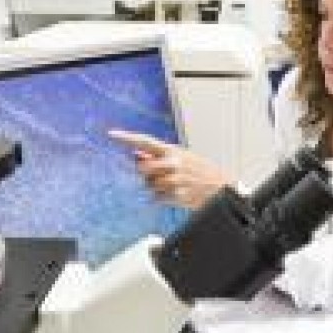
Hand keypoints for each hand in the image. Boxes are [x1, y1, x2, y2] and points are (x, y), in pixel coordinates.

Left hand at [108, 129, 232, 208]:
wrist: (222, 189)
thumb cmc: (201, 172)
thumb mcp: (182, 157)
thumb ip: (160, 156)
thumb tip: (137, 155)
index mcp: (173, 150)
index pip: (145, 141)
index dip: (127, 138)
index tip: (111, 134)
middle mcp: (172, 163)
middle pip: (142, 169)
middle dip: (146, 175)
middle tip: (159, 175)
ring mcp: (174, 179)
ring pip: (150, 186)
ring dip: (157, 188)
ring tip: (173, 186)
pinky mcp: (177, 195)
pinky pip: (157, 198)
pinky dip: (163, 198)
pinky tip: (176, 194)